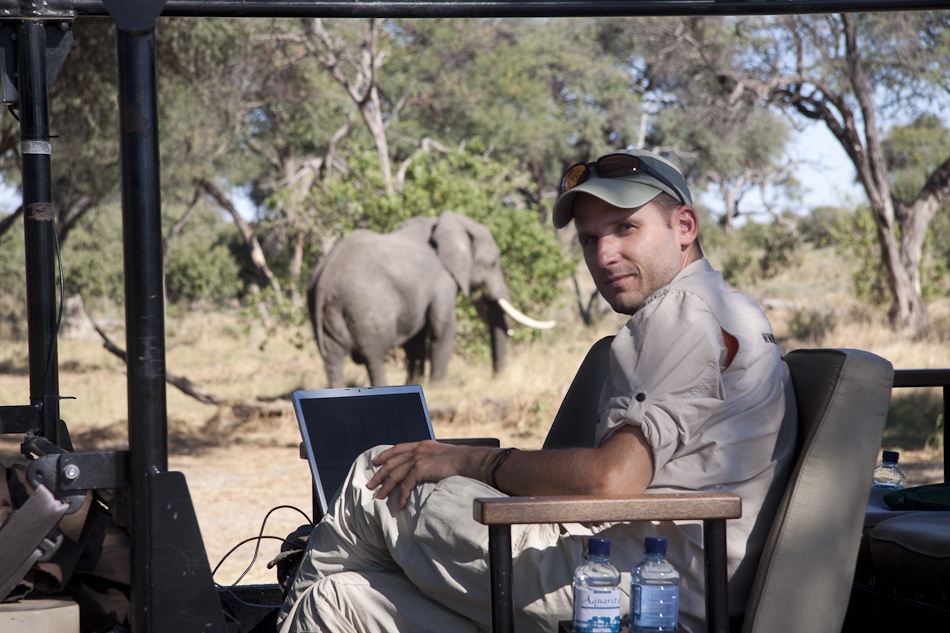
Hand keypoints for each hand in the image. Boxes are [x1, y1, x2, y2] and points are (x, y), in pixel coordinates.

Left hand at [366, 440, 483, 509]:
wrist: (470, 461)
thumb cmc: (462, 461)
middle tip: (370, 485)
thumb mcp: (443, 455)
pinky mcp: (421, 468)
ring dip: (386, 487)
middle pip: (392, 462)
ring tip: (379, 498)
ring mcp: (418, 458)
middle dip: (380, 474)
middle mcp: (418, 449)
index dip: (386, 455)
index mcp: (422, 445)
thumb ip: (433, 459)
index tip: (376, 461)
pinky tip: (400, 505)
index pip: (399, 448)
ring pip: (396, 474)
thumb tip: (428, 469)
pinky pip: (407, 485)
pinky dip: (402, 496)